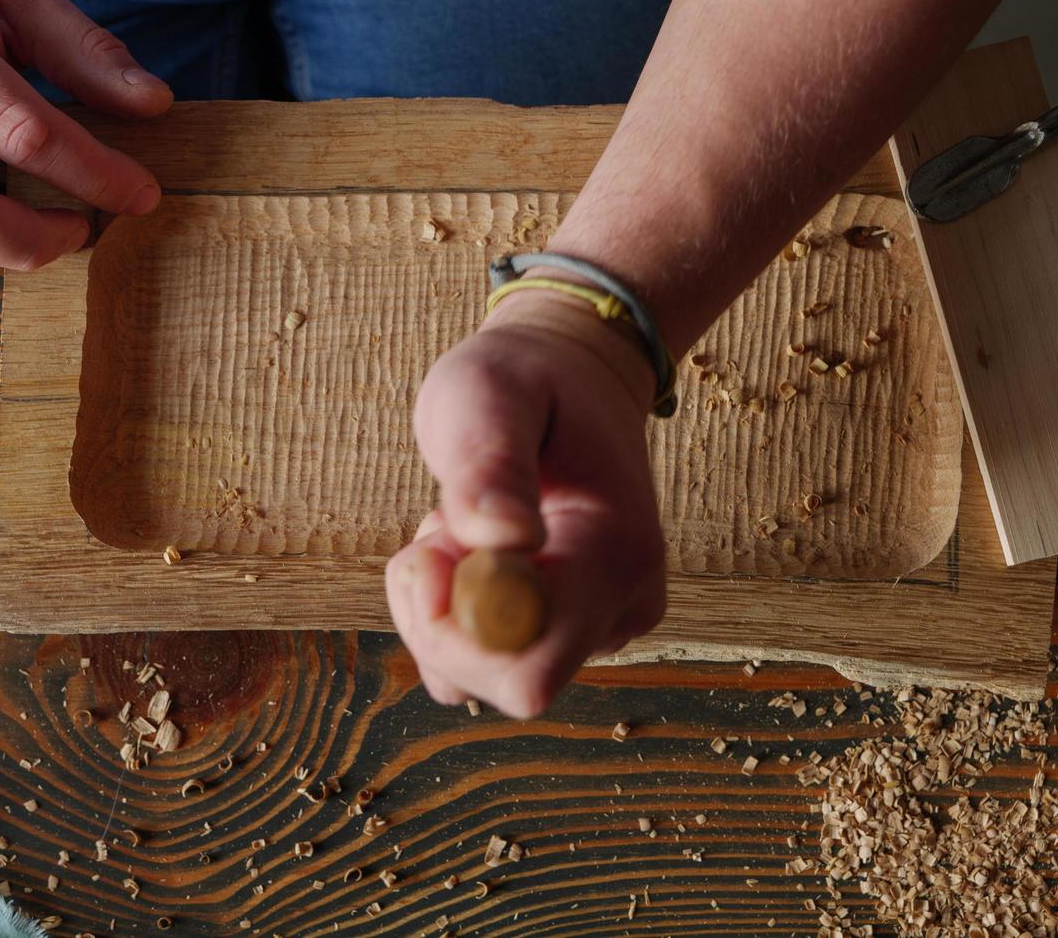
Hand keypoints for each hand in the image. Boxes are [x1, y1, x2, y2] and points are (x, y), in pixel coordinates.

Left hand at [386, 289, 666, 717]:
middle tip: (441, 522)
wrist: (571, 376)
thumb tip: (503, 542)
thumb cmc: (528, 379)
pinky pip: (478, 662)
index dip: (457, 629)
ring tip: (458, 523)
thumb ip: (492, 465)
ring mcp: (595, 626)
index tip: (436, 540)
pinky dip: (448, 614)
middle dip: (440, 613)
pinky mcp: (564, 632)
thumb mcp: (492, 393)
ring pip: (476, 676)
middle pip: (500, 681)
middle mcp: (621, 606)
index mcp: (616, 555)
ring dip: (438, 607)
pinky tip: (466, 550)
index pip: (530, 669)